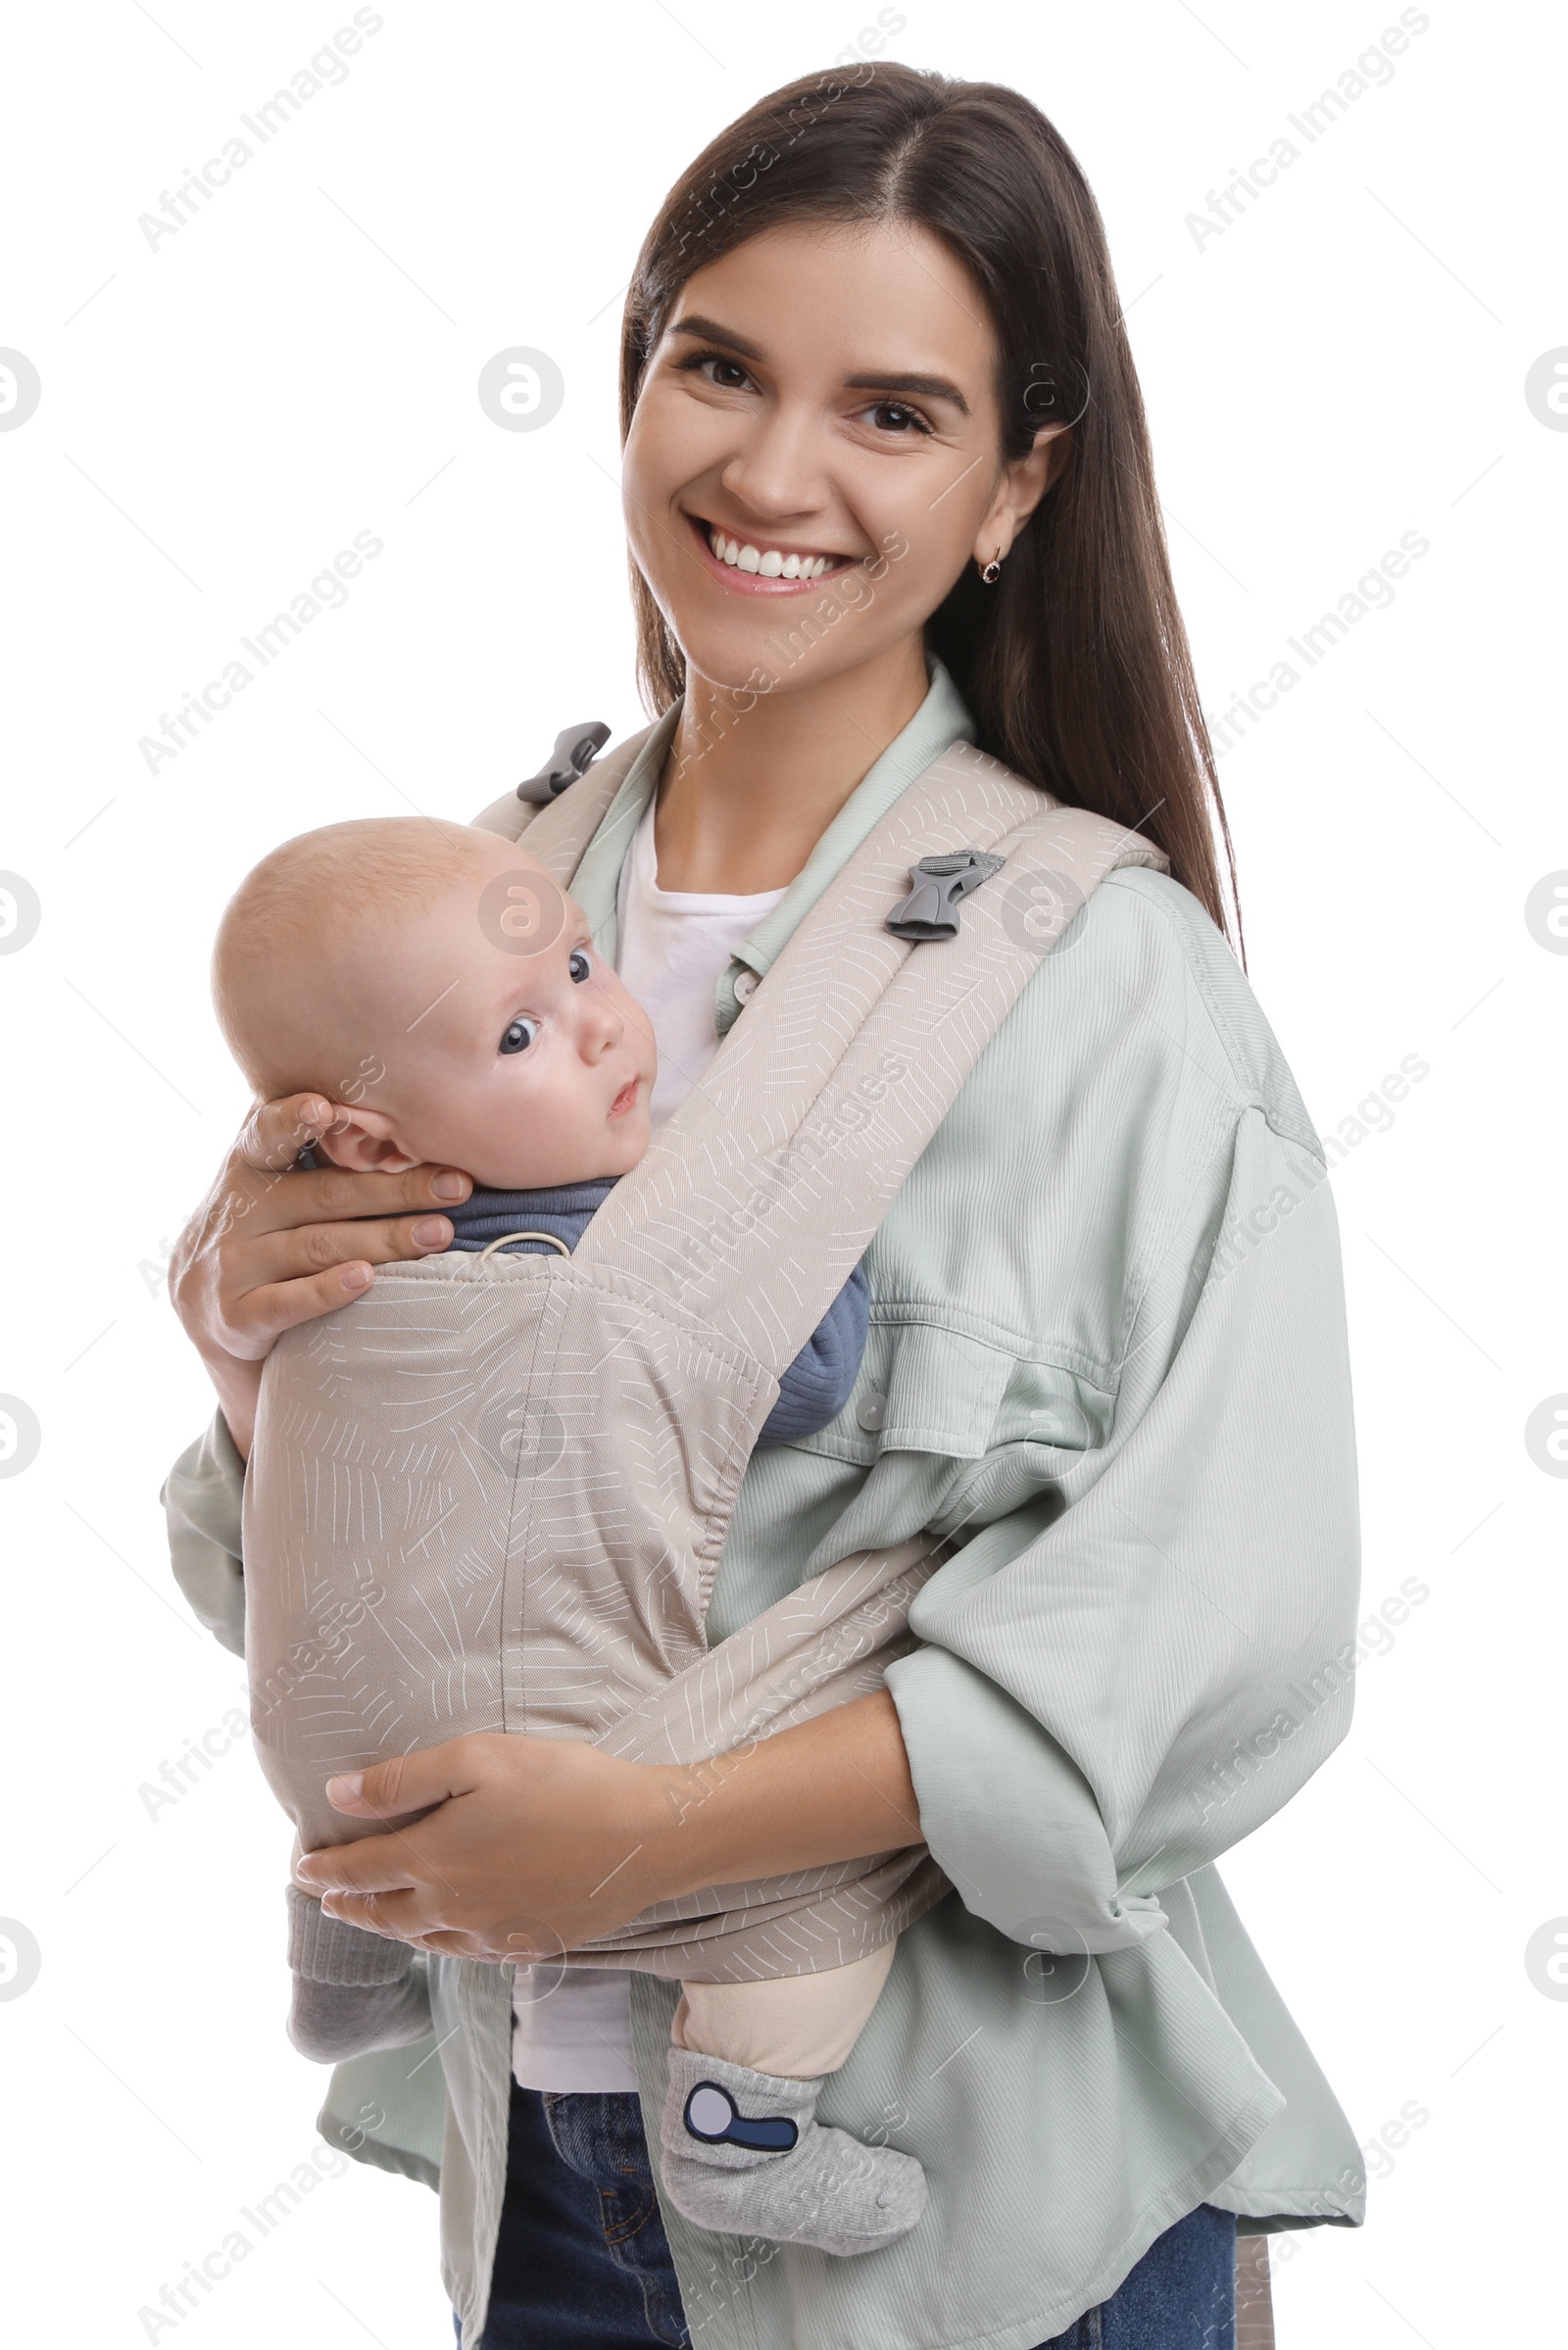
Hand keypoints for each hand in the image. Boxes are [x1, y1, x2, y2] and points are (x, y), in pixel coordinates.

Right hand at [168, 1092, 472, 1457]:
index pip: (267, 1133)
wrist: (205, 1311)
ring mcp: (234, 1263)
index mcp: (249, 1164)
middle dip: (395, 1189)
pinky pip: (287, 1301)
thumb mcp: (271, 1181)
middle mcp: (237, 1209)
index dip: (292, 1119)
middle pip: (324, 1194)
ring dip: (385, 1239)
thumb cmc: (264, 1227)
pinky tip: (368, 1279)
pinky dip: (328, 1290)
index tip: (326, 1108)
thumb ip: (316, 1148)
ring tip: (440, 1233)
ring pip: (318, 1246)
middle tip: (456, 1185)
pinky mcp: (237, 1316)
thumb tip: (408, 1114)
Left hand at [293, 1734, 682, 1964]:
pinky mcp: (529, 1943)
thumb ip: (403, 1780)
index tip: (302, 1869)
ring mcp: (492, 1932)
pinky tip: (447, 1938)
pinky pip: (468, 1952)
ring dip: (391, 1927)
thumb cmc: (564, 1784)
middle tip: (325, 1901)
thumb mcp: (478, 1758)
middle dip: (349, 1905)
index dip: (326, 1869)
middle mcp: (452, 1906)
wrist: (646, 1837)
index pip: (360, 1869)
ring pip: (424, 1938)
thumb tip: (339, 1796)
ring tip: (377, 1917)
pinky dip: (441, 1945)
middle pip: (384, 1913)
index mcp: (433, 1858)